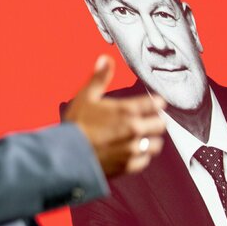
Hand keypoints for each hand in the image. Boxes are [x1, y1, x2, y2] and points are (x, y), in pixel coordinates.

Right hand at [64, 55, 165, 177]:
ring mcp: (133, 149)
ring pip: (156, 144)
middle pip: (161, 124)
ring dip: (151, 140)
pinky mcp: (128, 166)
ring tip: (143, 138)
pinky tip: (134, 153)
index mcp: (127, 110)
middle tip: (150, 120)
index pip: (156, 104)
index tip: (156, 104)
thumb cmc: (75, 124)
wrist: (66, 156)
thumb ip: (100, 78)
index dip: (157, 103)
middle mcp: (135, 129)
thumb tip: (106, 59)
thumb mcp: (86, 97)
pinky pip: (145, 161)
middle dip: (156, 121)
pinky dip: (142, 157)